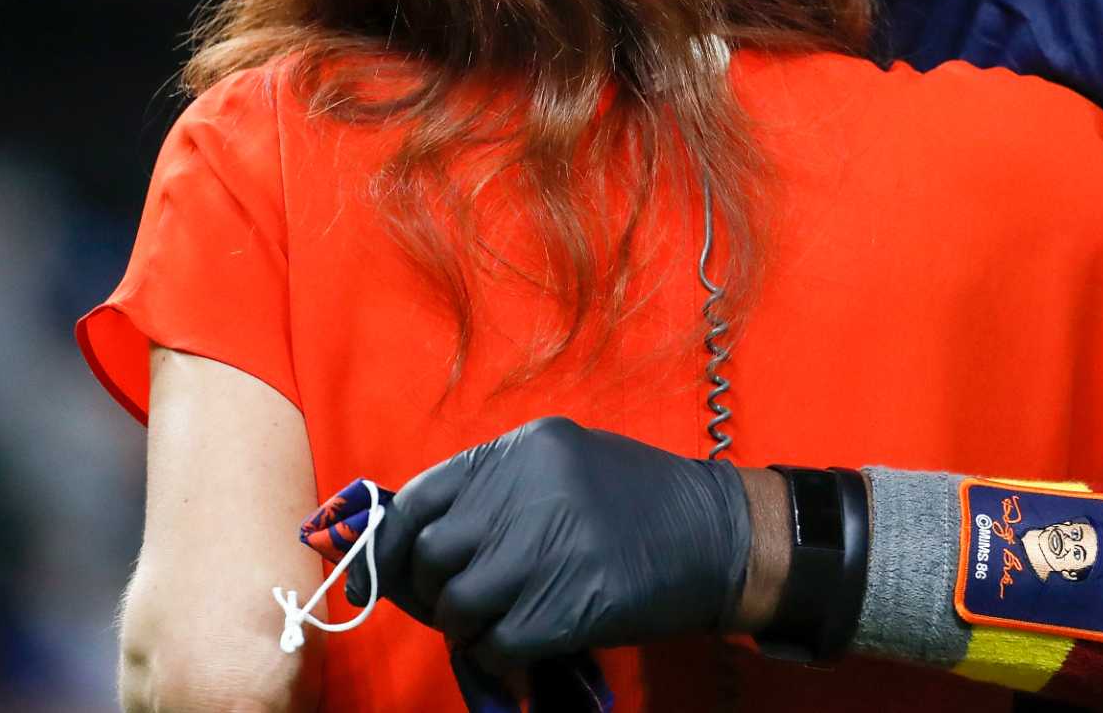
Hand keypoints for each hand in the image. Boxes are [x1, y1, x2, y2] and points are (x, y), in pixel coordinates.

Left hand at [349, 417, 751, 668]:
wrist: (719, 536)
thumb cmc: (637, 503)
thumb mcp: (566, 468)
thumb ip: (500, 492)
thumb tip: (420, 543)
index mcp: (527, 448)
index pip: (422, 497)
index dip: (392, 544)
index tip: (382, 575)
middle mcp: (533, 487)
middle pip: (435, 555)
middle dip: (434, 591)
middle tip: (457, 605)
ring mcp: (552, 544)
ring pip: (460, 604)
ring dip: (468, 626)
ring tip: (500, 622)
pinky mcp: (571, 602)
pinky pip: (499, 642)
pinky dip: (500, 654)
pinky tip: (526, 642)